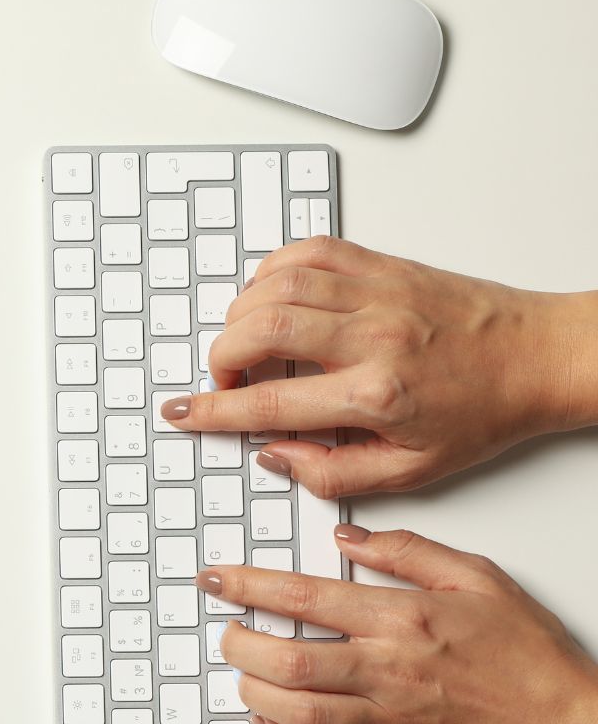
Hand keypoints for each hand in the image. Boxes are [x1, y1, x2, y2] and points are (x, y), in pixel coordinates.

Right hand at [160, 237, 597, 496]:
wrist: (539, 357)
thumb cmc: (483, 412)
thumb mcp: (411, 470)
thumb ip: (333, 473)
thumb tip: (277, 456)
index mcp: (376, 394)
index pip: (271, 403)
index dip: (214, 411)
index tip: (184, 413)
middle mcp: (371, 335)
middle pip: (261, 328)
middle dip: (222, 357)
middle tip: (225, 381)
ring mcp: (376, 291)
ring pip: (277, 282)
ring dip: (241, 313)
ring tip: (245, 342)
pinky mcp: (383, 264)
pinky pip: (309, 250)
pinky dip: (273, 269)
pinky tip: (272, 296)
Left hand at [205, 526, 597, 723]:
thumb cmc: (526, 653)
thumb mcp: (476, 577)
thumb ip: (406, 552)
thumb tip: (346, 539)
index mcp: (403, 619)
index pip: (305, 597)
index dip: (249, 586)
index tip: (217, 580)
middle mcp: (388, 671)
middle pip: (289, 659)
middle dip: (240, 645)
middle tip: (227, 634)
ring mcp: (388, 722)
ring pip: (297, 711)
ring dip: (254, 693)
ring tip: (244, 676)